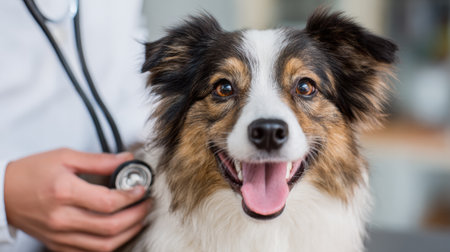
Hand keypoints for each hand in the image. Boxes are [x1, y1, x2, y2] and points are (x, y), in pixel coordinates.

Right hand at [5, 148, 150, 251]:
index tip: (142, 189)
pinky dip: (108, 245)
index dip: (131, 197)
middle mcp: (62, 218)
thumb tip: (126, 160)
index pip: (108, 202)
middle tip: (146, 204)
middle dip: (136, 216)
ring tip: (139, 218)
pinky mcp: (57, 245)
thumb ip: (99, 160)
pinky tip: (119, 232)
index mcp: (64, 193)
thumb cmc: (32, 172)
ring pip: (103, 245)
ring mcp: (59, 236)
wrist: (2, 193)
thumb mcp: (65, 157)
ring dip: (128, 233)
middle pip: (110, 227)